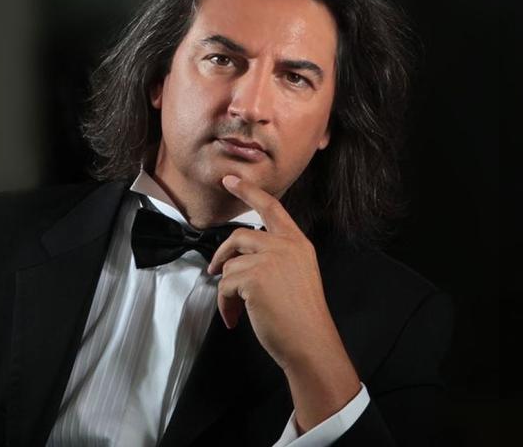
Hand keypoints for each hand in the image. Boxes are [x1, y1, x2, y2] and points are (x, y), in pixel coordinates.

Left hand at [207, 175, 359, 431]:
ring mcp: (270, 259)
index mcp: (298, 243)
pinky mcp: (254, 277)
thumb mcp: (297, 275)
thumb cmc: (302, 316)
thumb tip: (239, 259)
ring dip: (226, 290)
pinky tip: (234, 319)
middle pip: (239, 236)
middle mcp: (285, 245)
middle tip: (212, 271)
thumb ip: (276, 258)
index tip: (230, 180)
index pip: (272, 207)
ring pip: (229, 264)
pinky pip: (224, 285)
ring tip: (235, 309)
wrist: (310, 341)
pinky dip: (224, 305)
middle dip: (221, 255)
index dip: (249, 191)